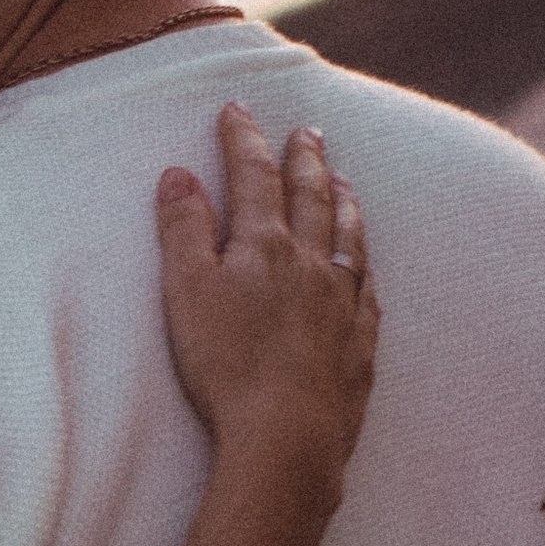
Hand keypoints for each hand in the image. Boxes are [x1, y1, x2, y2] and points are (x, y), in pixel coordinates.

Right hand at [155, 109, 376, 503]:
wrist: (288, 435)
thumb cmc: (227, 366)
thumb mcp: (187, 293)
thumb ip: (183, 231)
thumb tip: (177, 175)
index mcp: (265, 246)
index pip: (254, 176)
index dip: (243, 139)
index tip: (237, 109)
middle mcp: (312, 264)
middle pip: (311, 197)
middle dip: (304, 159)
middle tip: (308, 131)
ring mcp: (342, 304)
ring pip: (348, 237)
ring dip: (343, 202)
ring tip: (342, 179)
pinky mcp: (359, 345)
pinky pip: (367, 289)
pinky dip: (363, 263)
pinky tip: (362, 262)